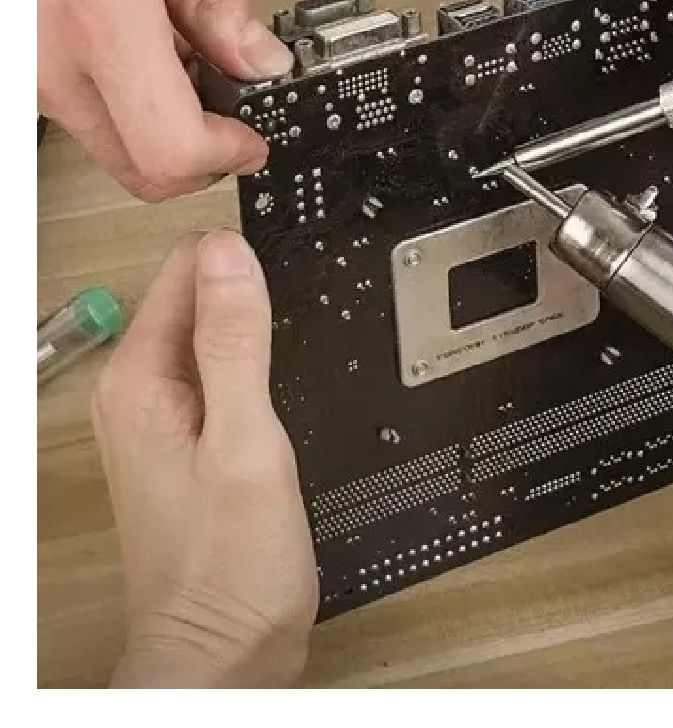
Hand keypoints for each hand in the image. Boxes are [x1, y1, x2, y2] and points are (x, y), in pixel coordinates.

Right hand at [37, 0, 292, 198]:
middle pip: (133, 163)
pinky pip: (62, 96)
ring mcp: (12, 60)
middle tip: (229, 98)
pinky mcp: (2, 53)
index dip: (224, 157)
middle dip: (195, 149)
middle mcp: (40, 53)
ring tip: (178, 40)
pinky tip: (123, 25)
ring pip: (99, 133)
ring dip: (152, 113)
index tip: (253, 137)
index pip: (170, 147)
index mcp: (96, 8)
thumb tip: (256, 54)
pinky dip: (108, 84)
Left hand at [92, 231, 316, 686]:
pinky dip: (257, 361)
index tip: (289, 268)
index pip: (186, 267)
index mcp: (140, 382)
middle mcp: (139, 392)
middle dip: (251, 289)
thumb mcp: (245, 442)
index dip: (242, 256)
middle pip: (197, 294)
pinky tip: (287, 379)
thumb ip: (235, 343)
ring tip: (300, 340)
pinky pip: (221, 368)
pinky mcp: (188, 438)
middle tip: (303, 310)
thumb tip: (229, 252)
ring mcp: (161, 416)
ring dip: (257, 325)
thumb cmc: (230, 566)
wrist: (227, 651)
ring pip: (213, 330)